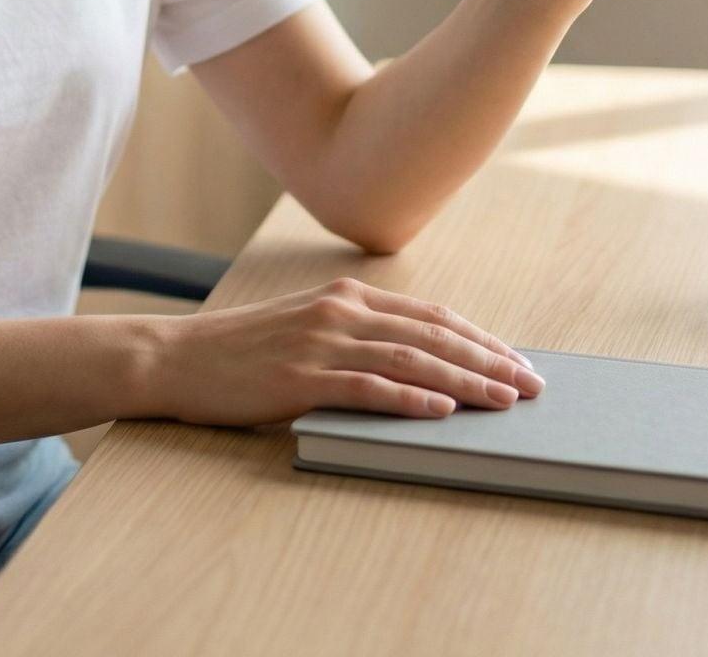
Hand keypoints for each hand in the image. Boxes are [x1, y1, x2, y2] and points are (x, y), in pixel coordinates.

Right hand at [151, 276, 544, 425]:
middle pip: (432, 335)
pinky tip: (441, 411)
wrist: (176, 357)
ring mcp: (321, 342)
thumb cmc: (241, 352)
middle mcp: (341, 311)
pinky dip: (410, 399)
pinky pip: (368, 388)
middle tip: (531, 385)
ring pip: (410, 361)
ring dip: (464, 382)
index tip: (516, 361)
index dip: (480, 338)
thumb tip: (414, 367)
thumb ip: (354, 337)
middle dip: (489, 360)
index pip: (431, 316)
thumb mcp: (304, 329)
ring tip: (504, 401)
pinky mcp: (301, 377)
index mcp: (346, 296)